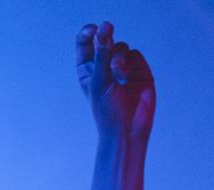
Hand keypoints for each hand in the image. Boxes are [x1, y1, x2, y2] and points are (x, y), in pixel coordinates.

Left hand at [76, 21, 154, 144]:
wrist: (127, 128)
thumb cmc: (107, 110)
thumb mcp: (100, 81)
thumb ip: (102, 54)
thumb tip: (104, 27)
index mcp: (87, 70)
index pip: (85, 43)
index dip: (88, 33)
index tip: (93, 29)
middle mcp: (103, 67)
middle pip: (105, 41)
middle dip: (106, 41)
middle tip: (107, 39)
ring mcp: (122, 67)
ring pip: (121, 47)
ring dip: (119, 57)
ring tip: (117, 74)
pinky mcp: (139, 69)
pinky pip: (135, 54)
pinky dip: (131, 63)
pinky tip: (127, 78)